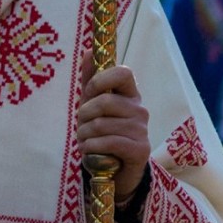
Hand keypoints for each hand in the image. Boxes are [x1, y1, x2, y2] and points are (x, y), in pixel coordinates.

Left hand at [77, 65, 149, 202]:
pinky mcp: (140, 149)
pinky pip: (108, 142)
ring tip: (84, 141)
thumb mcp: (93, 107)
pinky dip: (91, 147)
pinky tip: (89, 151)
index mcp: (130, 95)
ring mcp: (142, 130)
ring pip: (102, 124)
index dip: (102, 78)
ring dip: (84, 135)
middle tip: (81, 125)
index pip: (123, 72)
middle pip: (105, 101)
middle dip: (84, 115)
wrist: (116, 172)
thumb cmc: (103, 135)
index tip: (89, 90)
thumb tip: (89, 50)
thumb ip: (91, 81)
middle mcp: (139, 110)